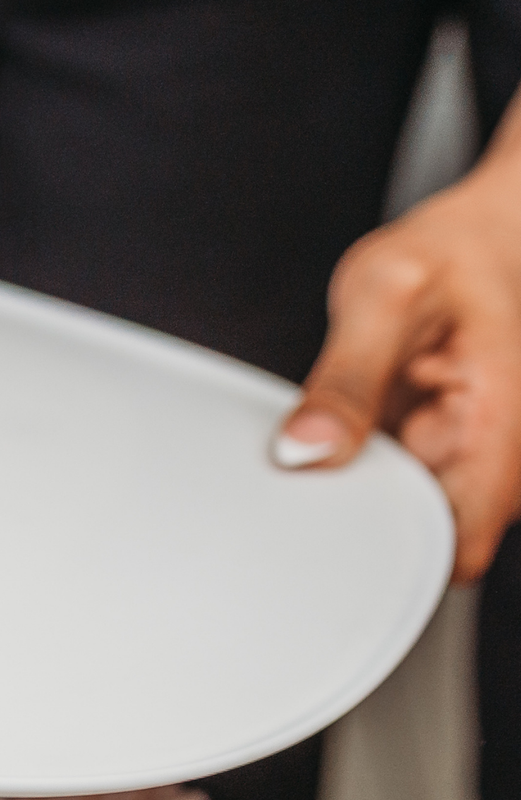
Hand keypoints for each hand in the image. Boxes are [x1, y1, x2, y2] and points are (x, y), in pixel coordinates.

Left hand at [273, 131, 520, 581]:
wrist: (478, 235)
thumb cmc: (446, 252)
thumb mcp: (381, 293)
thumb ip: (344, 376)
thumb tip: (305, 450)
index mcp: (497, 428)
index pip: (458, 548)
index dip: (396, 563)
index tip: (326, 543)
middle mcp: (491, 456)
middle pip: (422, 542)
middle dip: (359, 527)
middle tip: (301, 490)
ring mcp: (461, 458)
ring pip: (399, 518)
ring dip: (352, 497)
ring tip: (320, 448)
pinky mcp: (433, 451)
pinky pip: (386, 486)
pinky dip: (351, 473)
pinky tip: (329, 442)